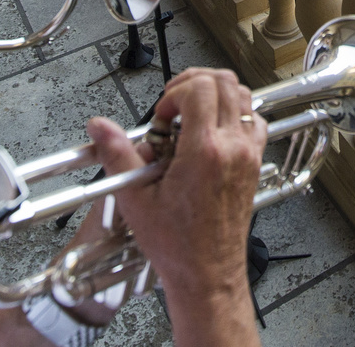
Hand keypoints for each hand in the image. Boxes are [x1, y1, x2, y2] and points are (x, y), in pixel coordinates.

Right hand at [86, 69, 263, 336]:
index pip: (200, 88)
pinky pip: (255, 120)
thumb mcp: (137, 197)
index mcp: (204, 151)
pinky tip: (212, 131)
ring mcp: (248, 154)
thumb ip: (117, 154)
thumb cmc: (177, 244)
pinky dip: (235, 113)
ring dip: (215, 95)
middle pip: (224, 81)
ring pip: (243, 95)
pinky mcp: (255, 163)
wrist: (206, 272)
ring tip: (190, 116)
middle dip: (193, 84)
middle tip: (173, 107)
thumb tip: (99, 126)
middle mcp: (232, 147)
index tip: (161, 117)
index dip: (174, 93)